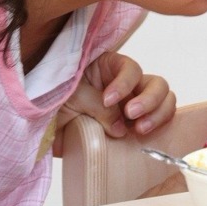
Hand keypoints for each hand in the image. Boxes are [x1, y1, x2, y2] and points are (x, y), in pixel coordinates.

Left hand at [53, 52, 175, 155]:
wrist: (43, 135)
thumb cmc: (53, 106)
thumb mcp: (71, 98)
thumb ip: (96, 105)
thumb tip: (121, 128)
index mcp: (108, 68)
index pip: (130, 68)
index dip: (124, 83)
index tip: (108, 100)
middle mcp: (127, 85)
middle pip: (155, 83)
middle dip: (149, 99)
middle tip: (131, 115)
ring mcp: (134, 106)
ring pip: (164, 101)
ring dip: (158, 114)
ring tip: (140, 130)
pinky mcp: (135, 127)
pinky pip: (159, 123)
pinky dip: (160, 127)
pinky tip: (144, 137)